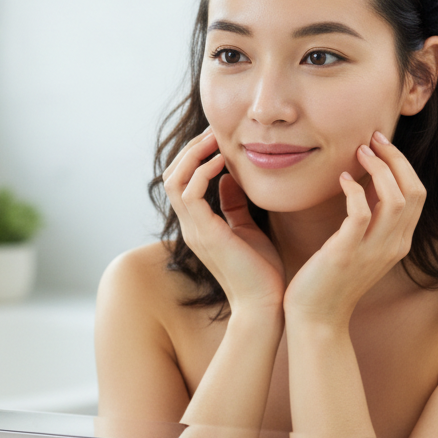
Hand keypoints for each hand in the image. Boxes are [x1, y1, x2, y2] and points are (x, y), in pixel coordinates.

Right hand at [163, 128, 285, 311]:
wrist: (265, 304)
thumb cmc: (262, 272)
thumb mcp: (247, 229)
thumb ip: (234, 205)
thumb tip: (229, 178)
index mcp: (199, 226)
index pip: (181, 182)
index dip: (195, 157)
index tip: (218, 140)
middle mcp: (191, 227)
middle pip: (171, 176)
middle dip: (191, 149)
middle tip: (214, 132)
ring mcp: (194, 230)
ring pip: (174, 180)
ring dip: (193, 154)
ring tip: (216, 140)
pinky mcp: (205, 233)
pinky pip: (189, 192)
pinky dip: (202, 171)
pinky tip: (223, 160)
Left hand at [284, 131, 425, 325]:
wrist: (316, 318)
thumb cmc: (331, 280)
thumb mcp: (360, 248)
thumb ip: (370, 222)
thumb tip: (367, 186)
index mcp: (399, 242)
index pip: (417, 194)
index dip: (403, 164)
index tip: (382, 144)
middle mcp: (393, 246)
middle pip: (413, 191)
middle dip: (396, 158)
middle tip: (374, 139)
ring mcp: (373, 251)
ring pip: (395, 199)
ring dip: (379, 169)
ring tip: (359, 152)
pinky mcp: (346, 253)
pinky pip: (361, 213)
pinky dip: (355, 189)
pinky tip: (342, 179)